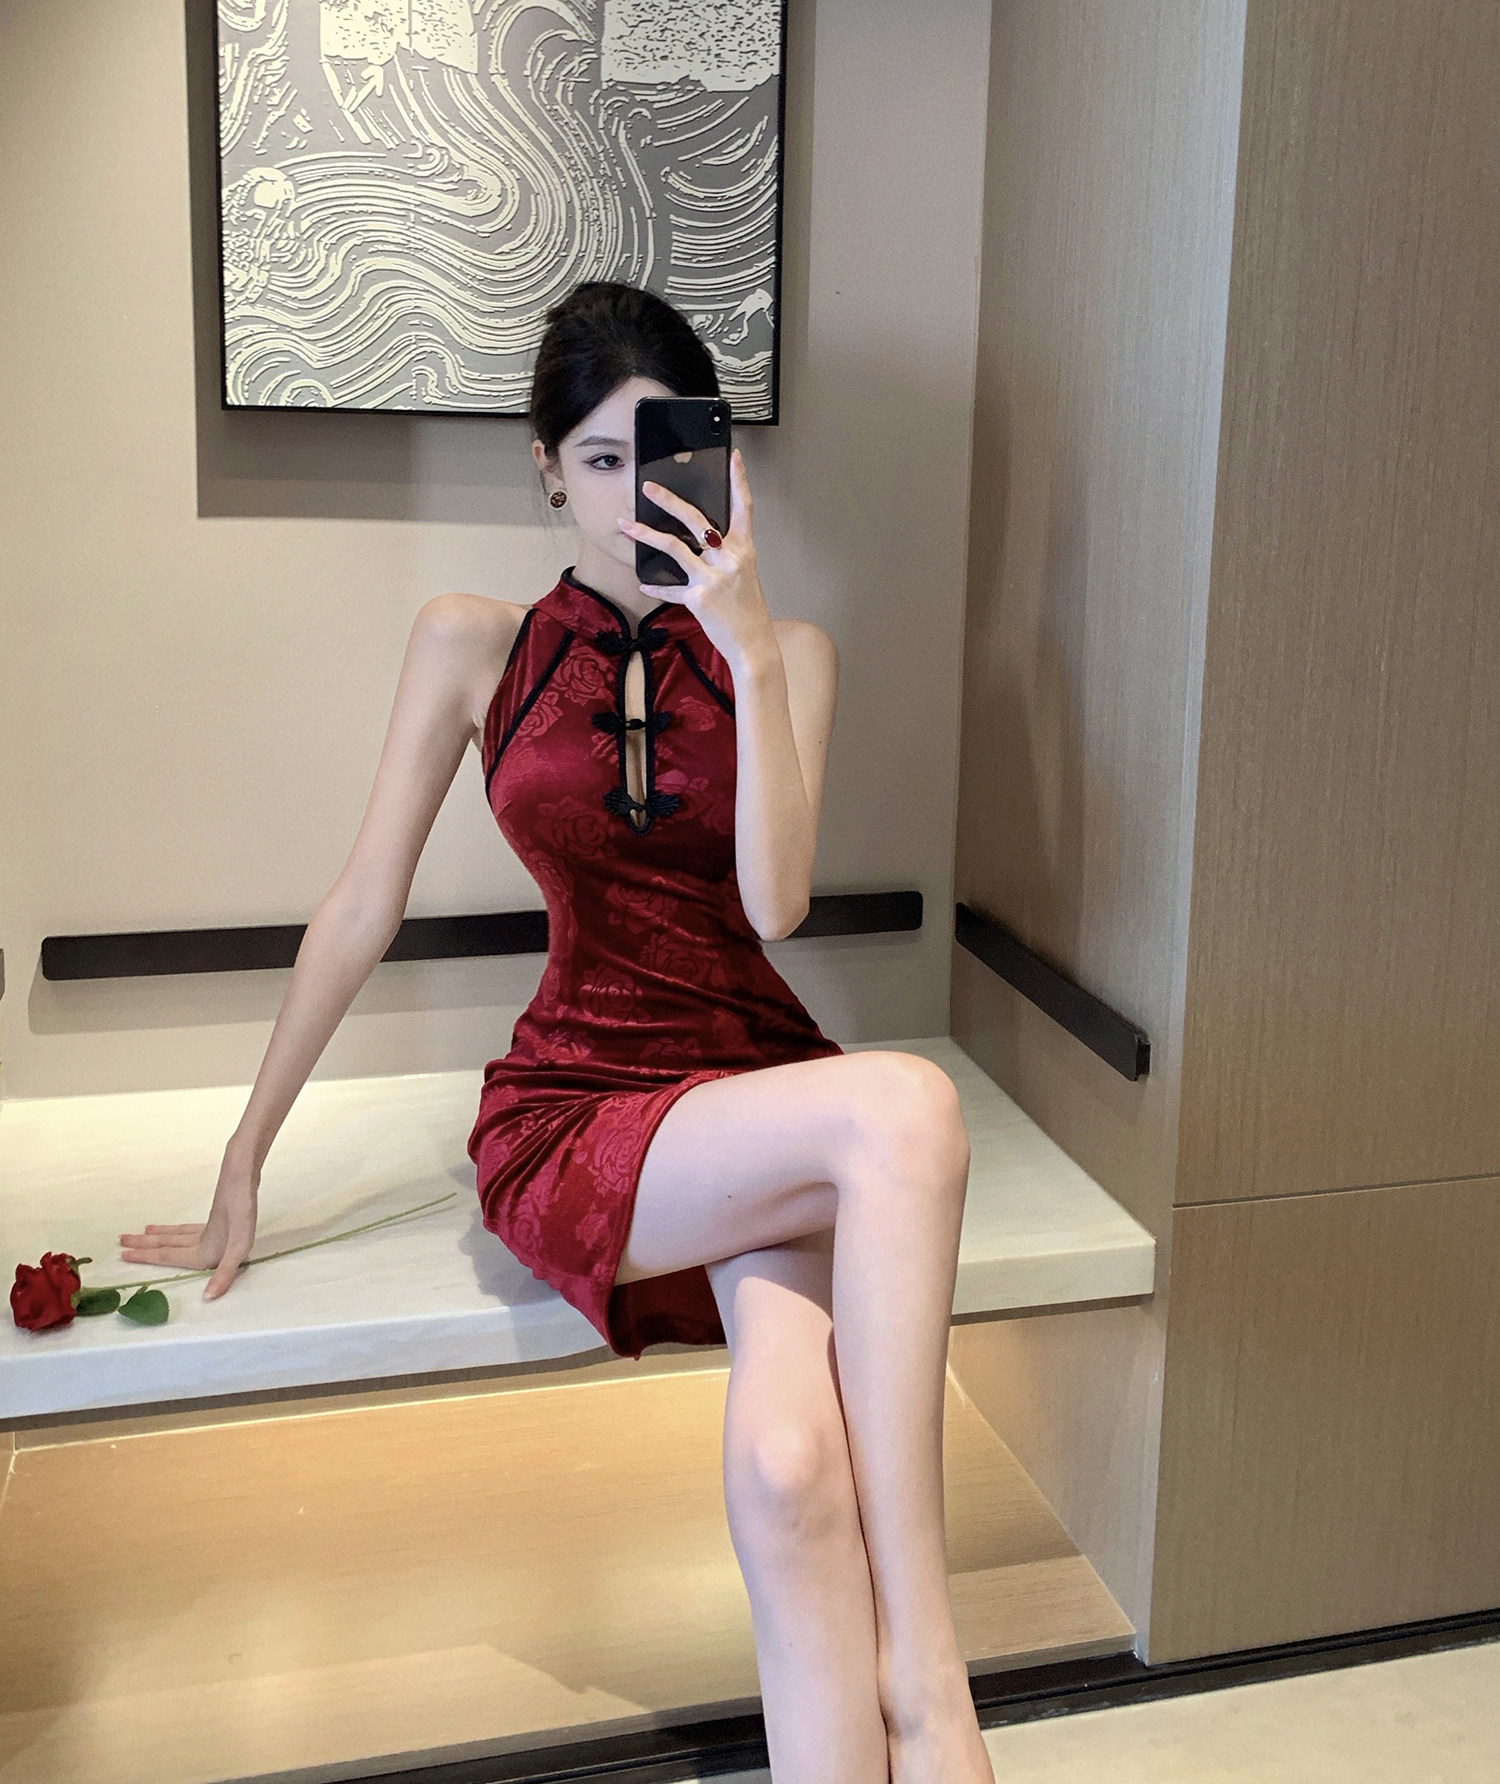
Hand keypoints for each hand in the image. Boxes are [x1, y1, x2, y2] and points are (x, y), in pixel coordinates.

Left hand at [119, 1141, 260, 1299]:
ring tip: (137, 1236)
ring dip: (156, 1239)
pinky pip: (185, 1230)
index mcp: (210, 1254)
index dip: (147, 1257)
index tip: (125, 1255)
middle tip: (122, 1242)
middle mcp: (208, 1247)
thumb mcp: (239, 1245)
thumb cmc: (243, 1207)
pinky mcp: (214, 1221)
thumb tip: (210, 1298)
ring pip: (175, 1239)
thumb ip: (225, 1273)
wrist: (247, 1176)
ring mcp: (210, 1233)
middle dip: (145, 1248)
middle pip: (168, 1248)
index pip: (169, 1257)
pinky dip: (171, 1231)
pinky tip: (161, 1230)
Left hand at [618, 448, 774, 668]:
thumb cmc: (749, 609)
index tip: (733, 458)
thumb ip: (725, 555)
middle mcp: (728, 559)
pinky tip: (643, 583)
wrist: (753, 643)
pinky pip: (670, 588)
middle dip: (669, 501)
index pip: (743, 508)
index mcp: (743, 550)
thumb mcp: (744, 574)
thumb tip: (703, 541)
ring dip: (645, 534)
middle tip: (648, 487)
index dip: (739, 481)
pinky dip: (656, 586)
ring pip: (673, 547)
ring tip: (626, 525)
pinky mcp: (697, 598)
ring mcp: (712, 578)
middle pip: (696, 520)